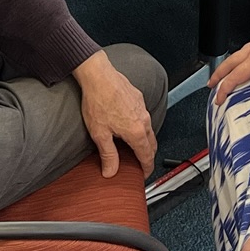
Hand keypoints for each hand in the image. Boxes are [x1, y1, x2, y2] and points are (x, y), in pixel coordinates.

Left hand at [73, 51, 157, 177]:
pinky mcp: (138, 98)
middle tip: (139, 164)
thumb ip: (108, 155)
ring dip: (144, 140)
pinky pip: (144, 117)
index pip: (147, 156)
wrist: (98, 75)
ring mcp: (142, 108)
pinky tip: (127, 125)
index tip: (143, 174)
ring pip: (149, 129)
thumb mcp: (99, 134)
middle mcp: (143, 120)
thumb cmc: (98, 101)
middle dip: (147, 156)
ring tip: (132, 146)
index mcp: (136, 132)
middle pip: (152, 144)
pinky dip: (140, 126)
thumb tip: (110, 172)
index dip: (146, 168)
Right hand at [210, 34, 249, 110]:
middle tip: (211, 83)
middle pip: (230, 63)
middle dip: (218, 73)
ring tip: (223, 72)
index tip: (218, 98)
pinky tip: (244, 60)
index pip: (234, 77)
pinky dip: (239, 56)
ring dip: (228, 64)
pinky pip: (246, 49)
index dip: (224, 89)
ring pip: (237, 54)